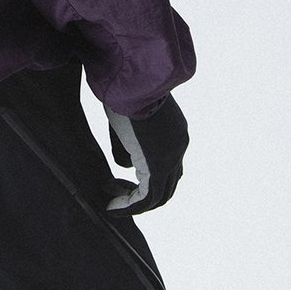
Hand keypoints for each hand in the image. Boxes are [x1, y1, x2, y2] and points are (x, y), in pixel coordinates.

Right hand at [103, 93, 187, 214]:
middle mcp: (179, 149)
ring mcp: (171, 158)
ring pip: (159, 195)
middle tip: (117, 192)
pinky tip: (112, 208)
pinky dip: (129, 206)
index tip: (122, 179)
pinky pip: (146, 197)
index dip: (145, 176)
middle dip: (141, 193)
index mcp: (176, 133)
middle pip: (167, 185)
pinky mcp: (158, 166)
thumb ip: (130, 143)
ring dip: (134, 202)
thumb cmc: (127, 89)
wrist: (134, 81)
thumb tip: (125, 165)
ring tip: (112, 203)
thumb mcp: (130, 116)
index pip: (167, 165)